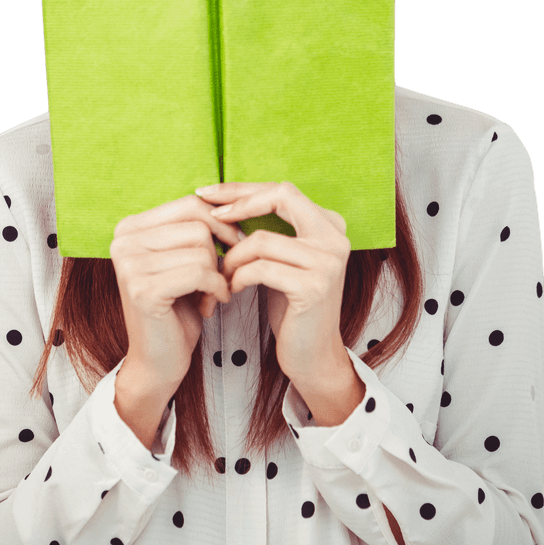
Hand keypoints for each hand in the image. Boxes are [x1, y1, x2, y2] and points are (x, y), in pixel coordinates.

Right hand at [110, 194, 241, 397]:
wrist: (158, 360)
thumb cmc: (176, 308)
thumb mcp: (183, 259)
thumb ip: (194, 228)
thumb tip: (232, 202)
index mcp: (129, 228)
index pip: (191, 204)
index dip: (222, 224)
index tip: (233, 248)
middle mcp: (123, 241)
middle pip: (199, 225)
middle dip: (220, 253)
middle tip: (219, 280)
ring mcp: (129, 264)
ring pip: (203, 249)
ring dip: (218, 275)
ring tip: (210, 296)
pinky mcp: (144, 289)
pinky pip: (201, 273)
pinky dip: (216, 289)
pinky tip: (211, 305)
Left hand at [197, 181, 357, 403]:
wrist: (312, 354)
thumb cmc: (292, 306)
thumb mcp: (284, 260)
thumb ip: (270, 230)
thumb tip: (224, 200)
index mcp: (329, 225)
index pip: (282, 190)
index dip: (244, 189)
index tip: (210, 195)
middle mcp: (335, 237)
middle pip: (280, 197)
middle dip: (238, 203)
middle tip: (209, 216)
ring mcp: (327, 262)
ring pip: (261, 239)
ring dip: (232, 257)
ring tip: (223, 274)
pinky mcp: (313, 286)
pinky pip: (260, 268)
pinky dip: (239, 277)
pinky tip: (233, 289)